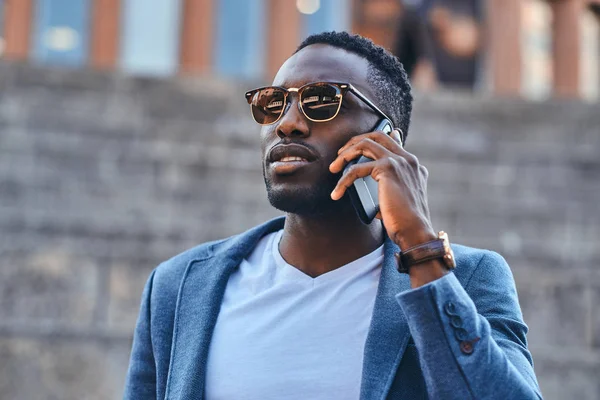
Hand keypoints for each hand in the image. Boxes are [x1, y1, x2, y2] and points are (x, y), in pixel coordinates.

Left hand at [329, 129, 435, 249]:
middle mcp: (408, 159)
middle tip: (341, 155)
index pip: (393, 140)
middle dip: (355, 141)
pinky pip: (356, 169)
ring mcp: (399, 161)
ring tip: (334, 168)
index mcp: (412, 165)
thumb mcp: (396, 200)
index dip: (373, 139)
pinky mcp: (388, 168)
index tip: (357, 143)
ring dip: (345, 154)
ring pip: (365, 144)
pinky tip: (337, 192)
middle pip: (377, 135)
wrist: (415, 232)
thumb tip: (373, 193)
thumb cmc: (405, 222)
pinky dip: (343, 180)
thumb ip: (386, 189)